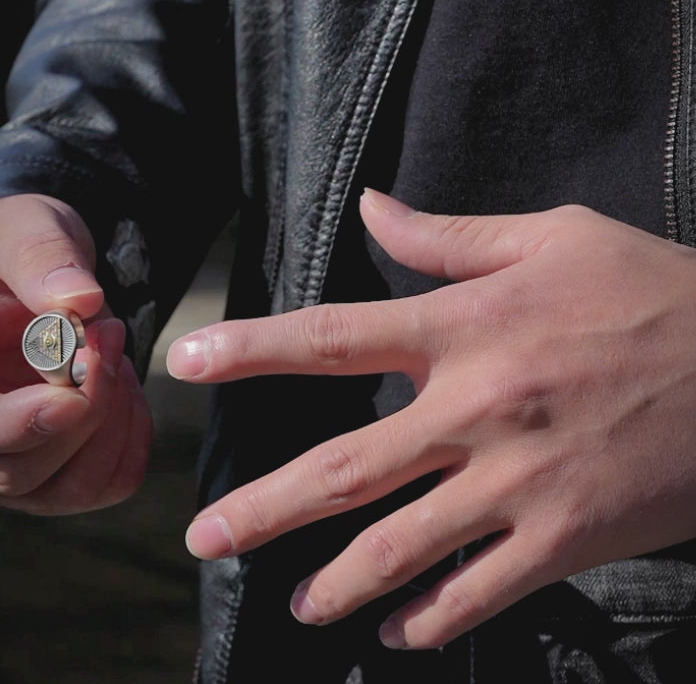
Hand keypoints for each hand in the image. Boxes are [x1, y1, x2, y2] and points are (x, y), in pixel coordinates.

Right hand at [0, 194, 151, 514]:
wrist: (38, 284)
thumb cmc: (20, 256)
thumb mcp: (24, 229)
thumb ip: (41, 257)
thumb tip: (79, 299)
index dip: (16, 424)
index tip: (70, 394)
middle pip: (19, 470)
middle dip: (86, 406)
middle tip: (109, 330)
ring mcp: (7, 464)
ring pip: (68, 488)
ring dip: (113, 422)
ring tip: (114, 354)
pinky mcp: (54, 471)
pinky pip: (105, 484)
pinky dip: (131, 438)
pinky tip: (124, 387)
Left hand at [168, 188, 695, 648]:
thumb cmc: (648, 291)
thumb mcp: (551, 238)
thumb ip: (447, 236)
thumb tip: (372, 208)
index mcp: (465, 329)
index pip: (330, 337)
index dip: (249, 349)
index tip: (189, 361)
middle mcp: (476, 411)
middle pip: (343, 468)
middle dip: (262, 509)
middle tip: (203, 536)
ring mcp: (518, 485)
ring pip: (400, 549)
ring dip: (337, 584)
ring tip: (295, 604)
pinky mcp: (564, 539)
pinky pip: (477, 592)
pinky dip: (429, 617)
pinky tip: (396, 630)